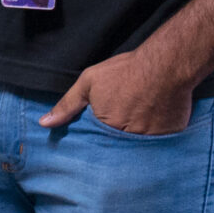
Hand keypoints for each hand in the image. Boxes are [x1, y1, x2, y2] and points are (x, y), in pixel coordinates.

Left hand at [40, 50, 193, 134]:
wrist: (166, 65)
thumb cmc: (125, 72)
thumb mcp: (89, 82)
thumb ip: (67, 105)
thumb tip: (44, 123)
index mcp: (106, 130)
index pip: (96, 144)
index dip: (97, 137)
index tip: (99, 129)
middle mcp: (128, 141)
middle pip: (117, 147)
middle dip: (116, 139)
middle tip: (122, 119)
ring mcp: (151, 141)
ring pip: (138, 147)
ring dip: (136, 137)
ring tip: (138, 118)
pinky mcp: (170, 138)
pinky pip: (159, 143)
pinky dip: (155, 134)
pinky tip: (154, 119)